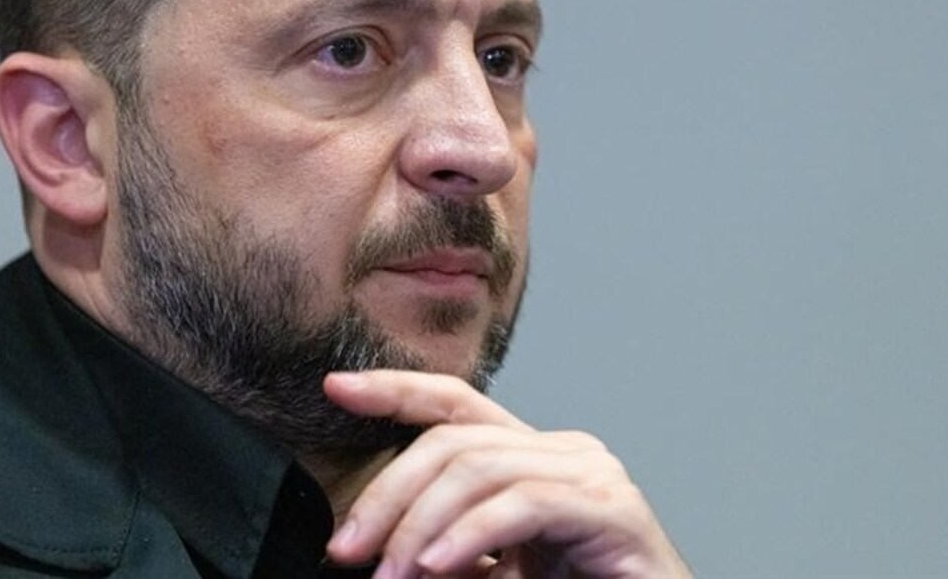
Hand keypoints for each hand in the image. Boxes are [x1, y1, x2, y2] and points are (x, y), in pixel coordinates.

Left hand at [323, 370, 693, 578]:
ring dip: (421, 526)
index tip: (336, 387)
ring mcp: (591, 474)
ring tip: (392, 576)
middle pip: (454, 440)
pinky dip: (471, 537)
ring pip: (480, 468)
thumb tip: (369, 543)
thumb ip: (441, 549)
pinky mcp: (611, 509)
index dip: (395, 389)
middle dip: (389, 492)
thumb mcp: (491, 570)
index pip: (455, 404)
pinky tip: (439, 565)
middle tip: (348, 549)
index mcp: (531, 457)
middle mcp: (563, 451)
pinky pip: (524, 505)